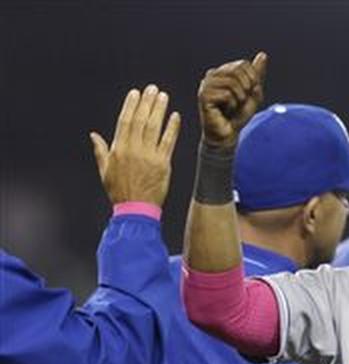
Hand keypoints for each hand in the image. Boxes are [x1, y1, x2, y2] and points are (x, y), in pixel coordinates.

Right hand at [91, 84, 180, 206]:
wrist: (136, 210)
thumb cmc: (119, 191)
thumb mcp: (105, 171)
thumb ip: (100, 151)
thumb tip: (93, 135)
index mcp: (118, 149)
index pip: (125, 121)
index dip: (131, 106)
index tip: (136, 93)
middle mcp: (133, 150)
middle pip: (140, 120)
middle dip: (146, 103)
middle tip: (152, 89)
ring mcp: (149, 156)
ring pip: (154, 128)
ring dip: (159, 110)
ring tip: (163, 96)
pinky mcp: (163, 164)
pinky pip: (168, 142)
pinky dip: (172, 128)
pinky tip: (176, 116)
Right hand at [197, 51, 267, 148]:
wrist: (228, 134)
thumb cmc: (238, 115)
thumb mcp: (252, 93)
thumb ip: (257, 75)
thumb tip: (263, 55)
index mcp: (222, 72)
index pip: (243, 64)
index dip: (252, 79)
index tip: (248, 93)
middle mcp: (212, 75)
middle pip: (238, 71)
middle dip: (246, 88)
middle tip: (241, 101)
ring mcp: (205, 85)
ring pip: (232, 83)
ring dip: (239, 98)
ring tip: (233, 106)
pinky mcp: (203, 96)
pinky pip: (226, 94)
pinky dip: (232, 105)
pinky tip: (225, 111)